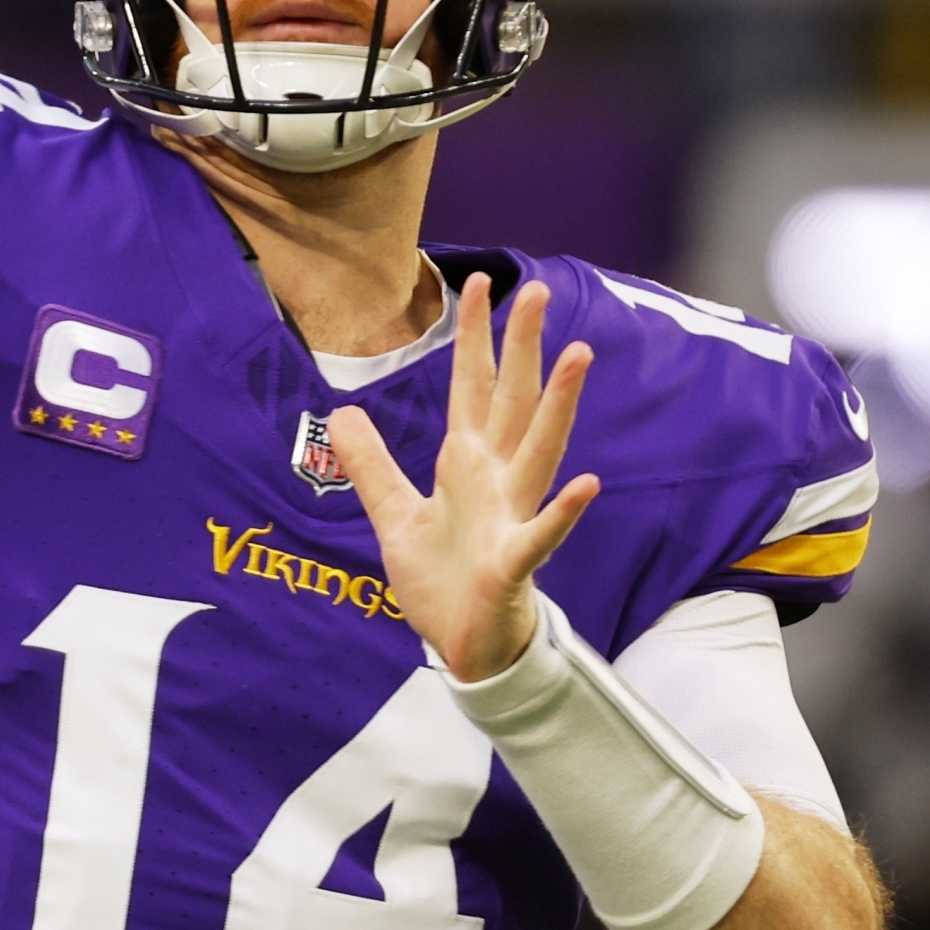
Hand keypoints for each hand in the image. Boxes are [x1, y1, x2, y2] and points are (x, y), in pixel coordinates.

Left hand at [329, 275, 599, 682]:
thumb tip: (342, 413)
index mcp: (466, 464)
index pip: (472, 387)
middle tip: (539, 289)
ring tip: (578, 355)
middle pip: (512, 401)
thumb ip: (371, 465)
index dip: (475, 337)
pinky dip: (562, 512)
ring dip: (558, 405)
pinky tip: (587, 484)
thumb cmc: (439, 580)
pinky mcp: (512, 563)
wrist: (462, 646)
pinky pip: (541, 534)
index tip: (479, 282)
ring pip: (539, 451)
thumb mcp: (394, 516)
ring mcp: (510, 517)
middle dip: (523, 347)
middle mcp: (496, 480)